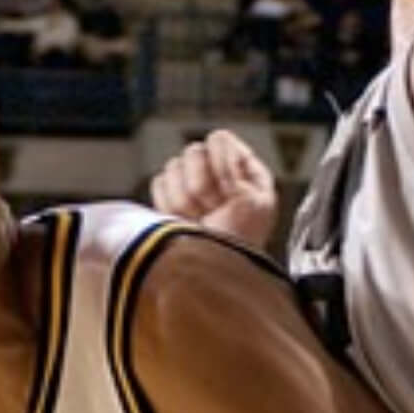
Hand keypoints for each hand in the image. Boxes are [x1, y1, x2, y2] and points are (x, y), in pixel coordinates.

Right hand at [149, 131, 279, 246]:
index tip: (229, 192)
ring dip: (187, 200)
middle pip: (194, 151)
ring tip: (201, 220)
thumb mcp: (254, 202)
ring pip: (173, 168)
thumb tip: (216, 142)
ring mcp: (191, 181)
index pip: (219, 140)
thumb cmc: (243, 242)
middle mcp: (215, 169)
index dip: (222, 164)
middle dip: (203, 187)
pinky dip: (170, 206)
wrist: (216, 272)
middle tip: (215, 210)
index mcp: (242, 166)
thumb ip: (236, 168)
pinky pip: (159, 183)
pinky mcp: (168, 196)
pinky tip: (186, 221)